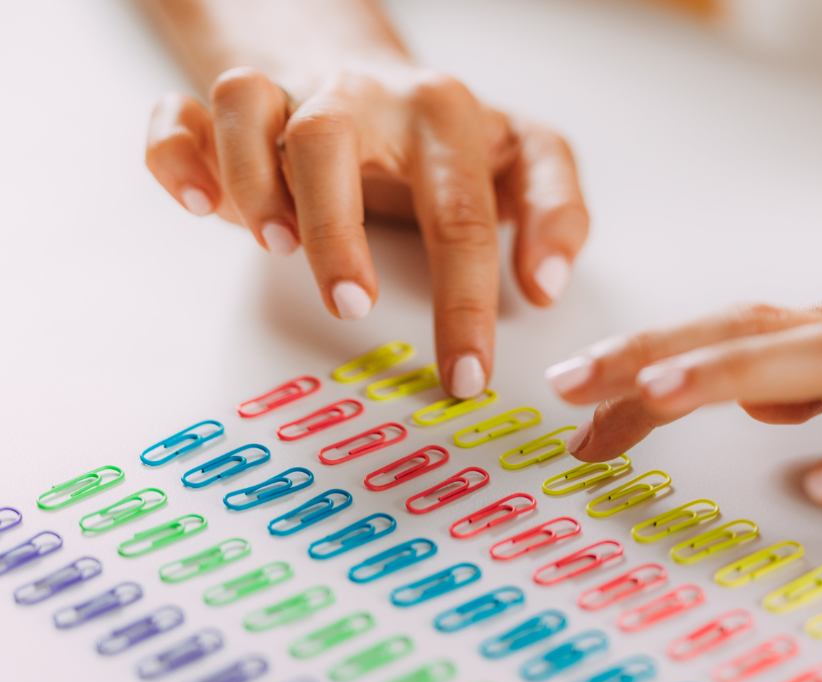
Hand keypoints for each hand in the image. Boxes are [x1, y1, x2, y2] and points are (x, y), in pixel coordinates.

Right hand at [145, 59, 587, 397]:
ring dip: (250, 182)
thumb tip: (544, 284)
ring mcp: (290, 96)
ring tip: (273, 248)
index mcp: (440, 116)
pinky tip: (200, 206)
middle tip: (353, 306)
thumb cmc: (446, 140)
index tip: (464, 375)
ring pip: (246, 107)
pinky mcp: (231, 112)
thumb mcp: (524, 159)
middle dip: (334, 231)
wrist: (373, 75)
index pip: (456, 213)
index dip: (464, 302)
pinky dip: (174, 155)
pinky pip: (180, 115)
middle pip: (329, 141)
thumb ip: (556, 210)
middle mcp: (361, 97)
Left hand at [546, 285, 821, 547]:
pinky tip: (818, 485)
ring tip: (657, 396)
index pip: (725, 332)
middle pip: (750, 331)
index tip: (576, 391)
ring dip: (732, 375)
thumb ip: (811, 378)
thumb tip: (744, 391)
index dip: (644, 356)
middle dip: (656, 353)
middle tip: (576, 381)